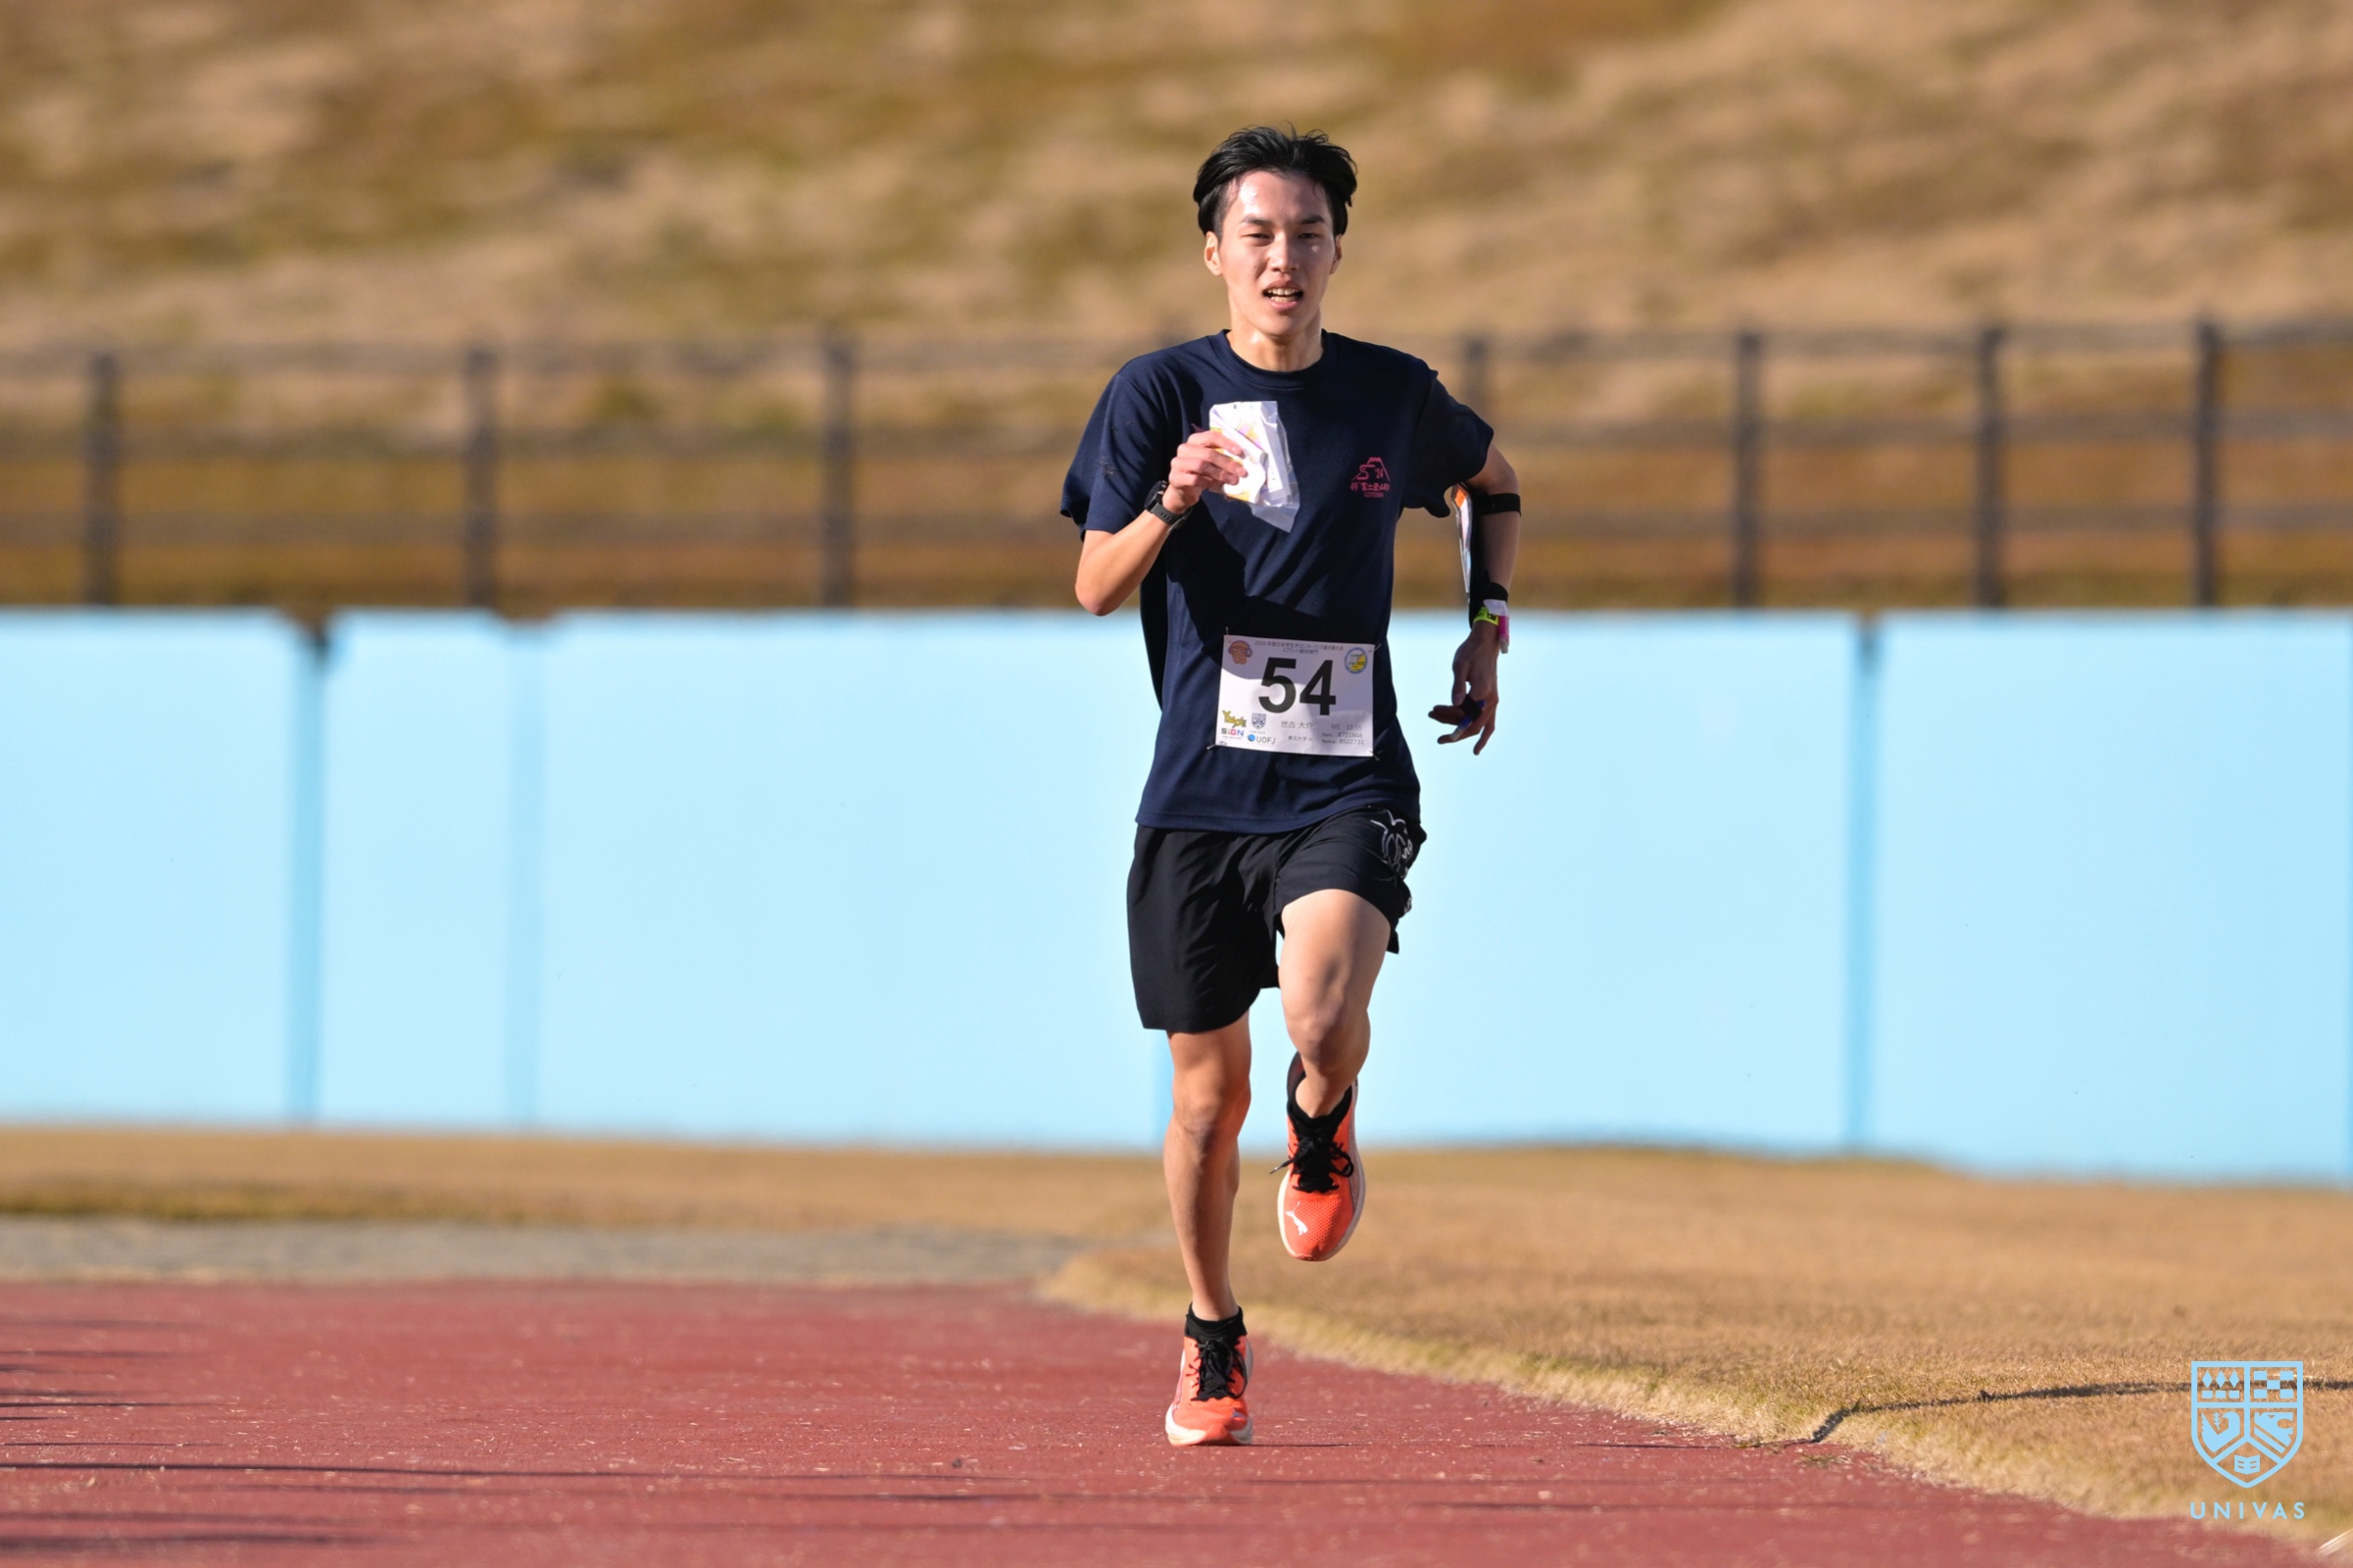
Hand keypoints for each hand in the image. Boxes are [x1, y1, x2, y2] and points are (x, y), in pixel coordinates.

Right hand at [1164, 429, 1244, 513]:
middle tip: (1241, 472)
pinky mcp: (1175, 478)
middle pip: (1208, 453)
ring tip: (1233, 480)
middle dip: (1227, 463)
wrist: (1183, 491)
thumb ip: (1222, 456)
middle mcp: (1184, 448)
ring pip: (1202, 466)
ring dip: (1220, 474)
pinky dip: (1208, 482)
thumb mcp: (1211, 462)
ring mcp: (1178, 463)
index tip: (1240, 452)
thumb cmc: (1201, 473)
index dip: (1226, 443)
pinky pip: (1195, 479)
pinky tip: (1217, 485)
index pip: (1211, 436)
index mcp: (1194, 440)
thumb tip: (1242, 460)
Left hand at [1428, 621, 1500, 752]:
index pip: (1463, 713)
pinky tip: (1477, 749)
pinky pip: (1489, 724)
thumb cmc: (1471, 652)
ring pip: (1478, 726)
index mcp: (1482, 691)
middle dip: (1452, 730)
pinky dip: (1484, 737)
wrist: (1486, 644)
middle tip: (1434, 726)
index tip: (1433, 710)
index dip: (1448, 715)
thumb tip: (1455, 703)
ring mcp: (1493, 702)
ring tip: (1439, 726)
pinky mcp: (1491, 701)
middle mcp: (1490, 700)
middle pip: (1471, 725)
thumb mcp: (1460, 665)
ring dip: (1459, 730)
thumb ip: (1457, 685)